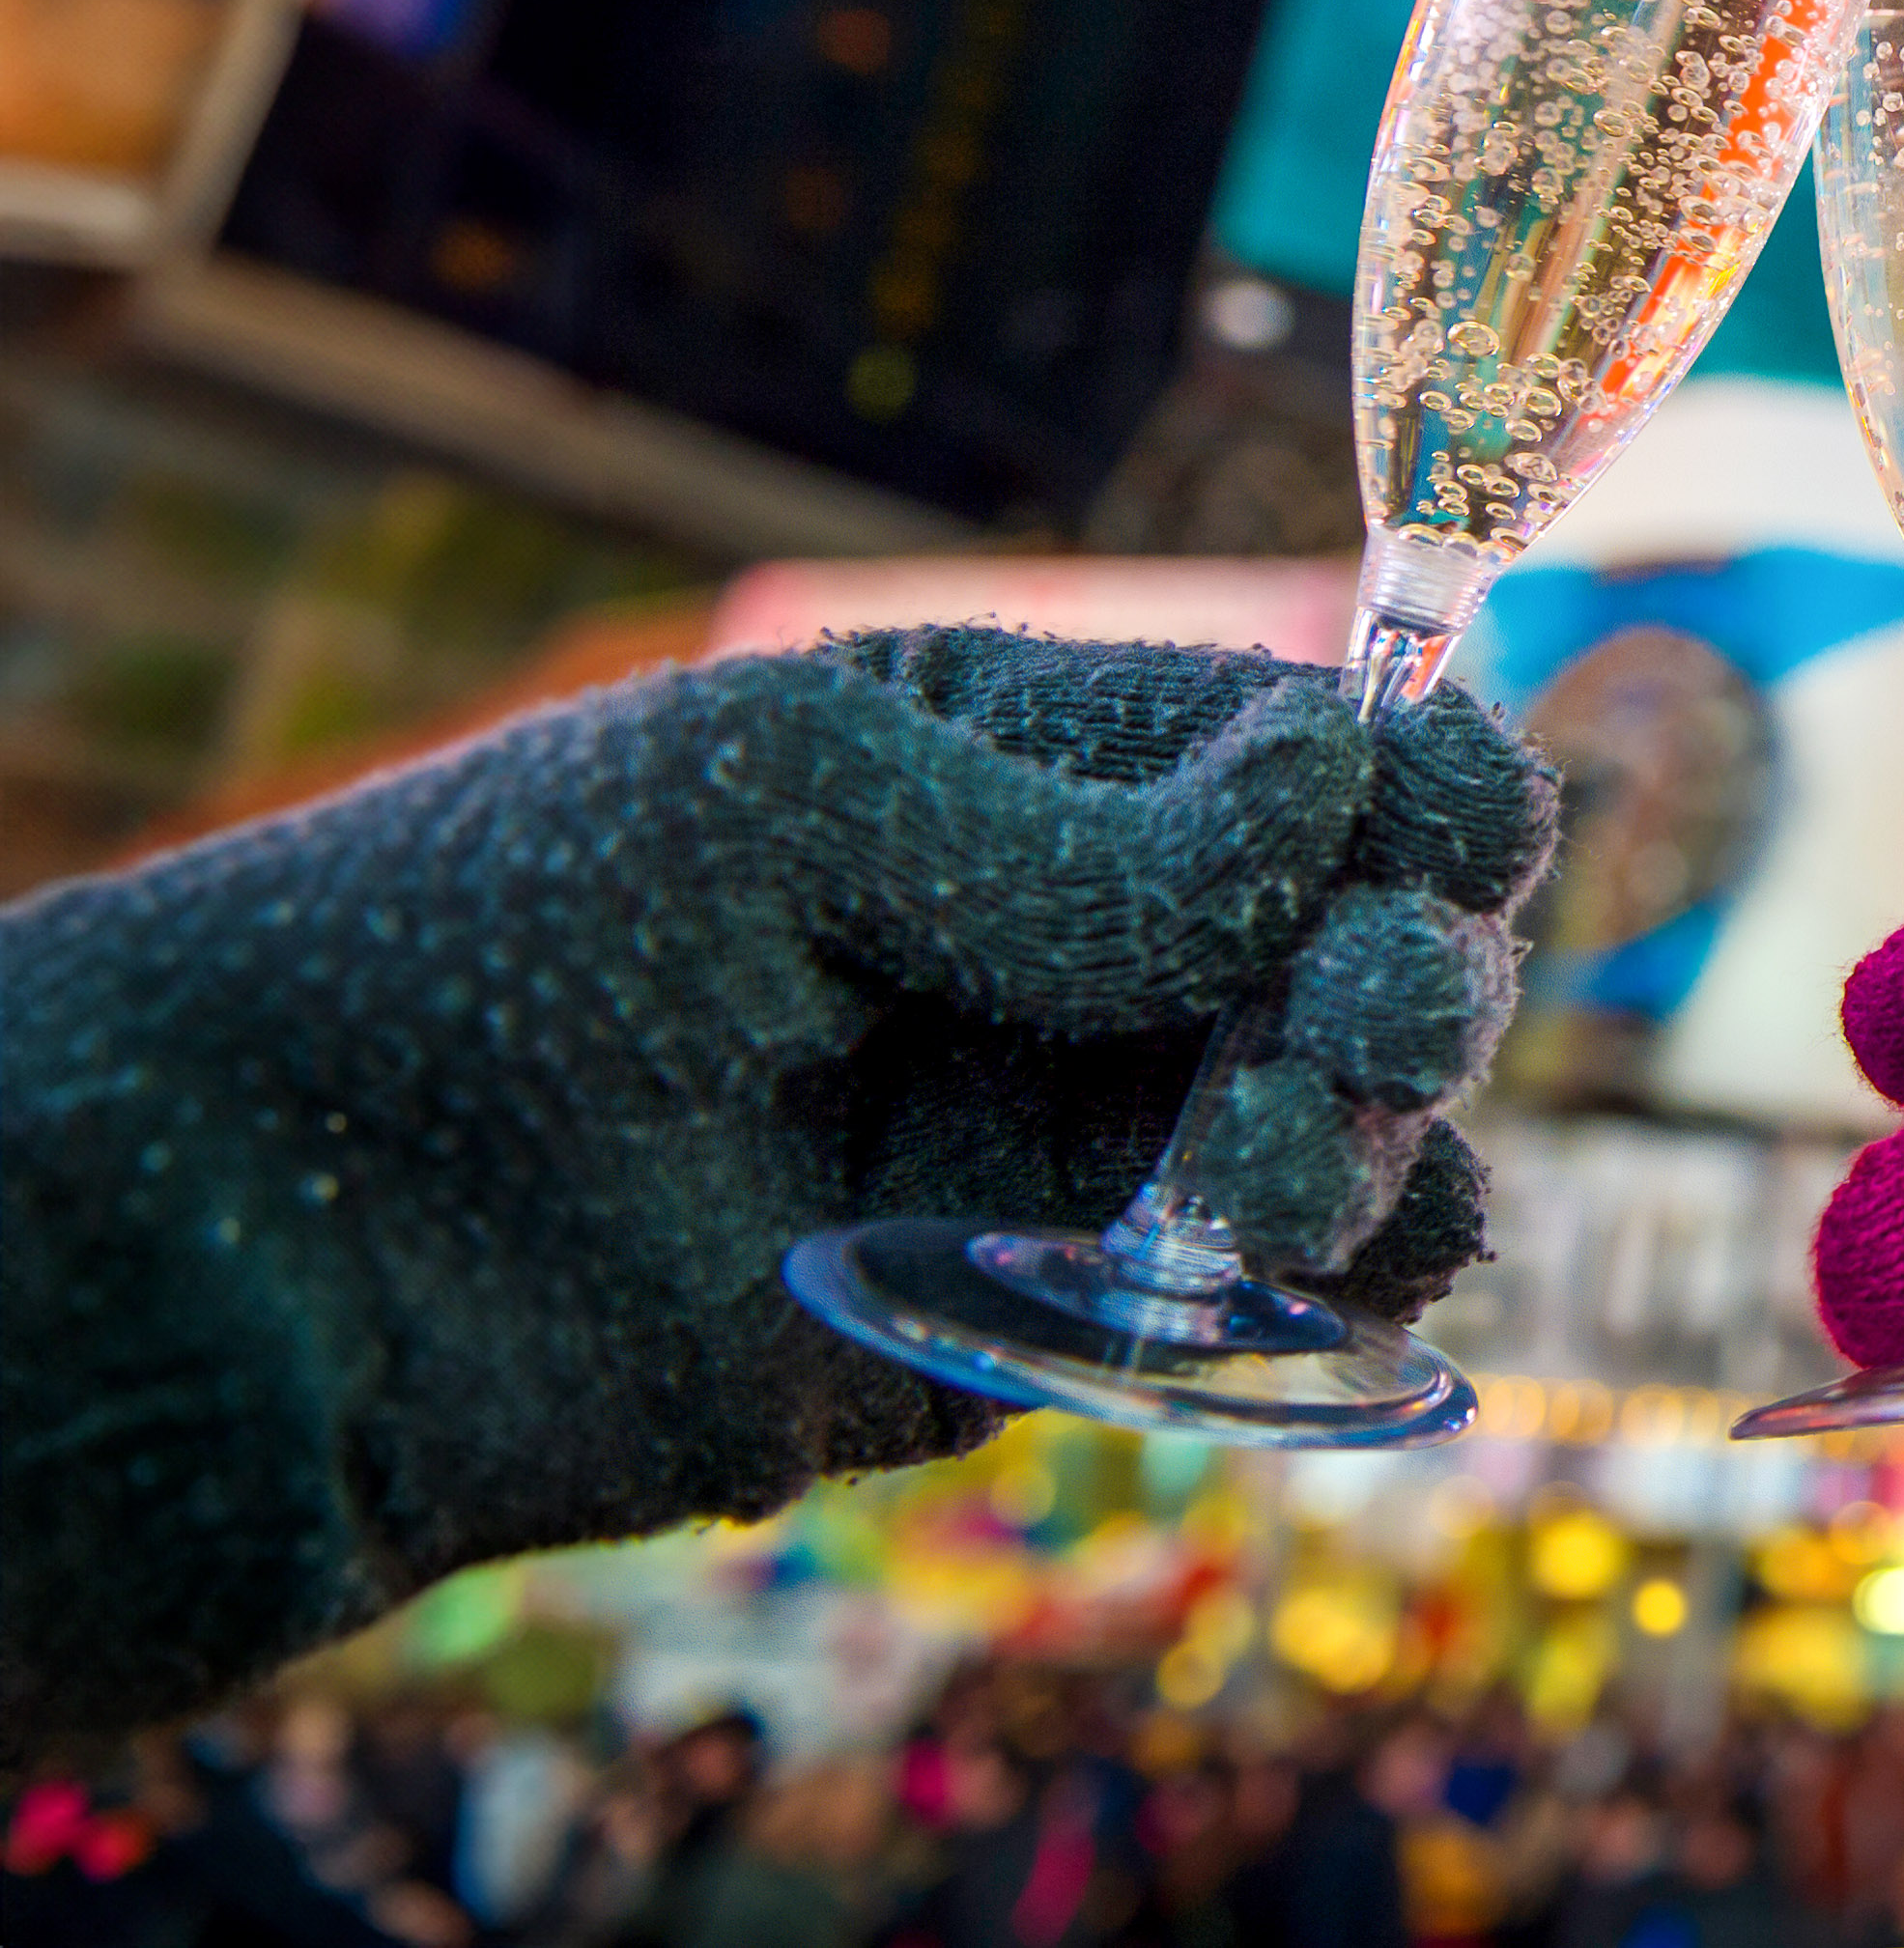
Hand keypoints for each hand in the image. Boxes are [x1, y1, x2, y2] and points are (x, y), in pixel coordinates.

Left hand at [0, 628, 1549, 1747]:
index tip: (1446, 841)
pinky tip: (1319, 1276)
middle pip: (1384, 936)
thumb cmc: (496, 953)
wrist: (294, 1257)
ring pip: (1363, 1124)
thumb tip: (1341, 774)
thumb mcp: (781, 809)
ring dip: (1388, 1136)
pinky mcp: (1049, 1316)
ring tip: (1275, 1175)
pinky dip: (1346, 1290)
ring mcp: (1077, 1132)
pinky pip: (1267, 1303)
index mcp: (1039, 760)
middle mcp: (1093, 942)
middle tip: (1339, 1031)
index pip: (1325, 749)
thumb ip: (1076, 832)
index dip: (1427, 783)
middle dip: (1413, 974)